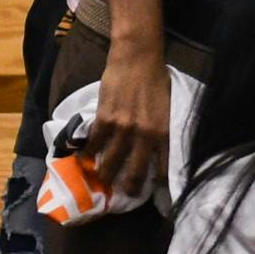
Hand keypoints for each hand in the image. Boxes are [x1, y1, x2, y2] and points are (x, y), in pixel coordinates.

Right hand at [87, 43, 168, 195]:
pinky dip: (88, 153)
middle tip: (125, 193)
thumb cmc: (158, 81)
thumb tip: (160, 148)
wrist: (137, 60)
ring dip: (105, 173)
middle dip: (129, 186)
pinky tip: (85, 159)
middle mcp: (145, 134)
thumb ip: (163, 129)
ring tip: (102, 180)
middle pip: (135, 170)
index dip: (158, 182)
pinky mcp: (105, 119)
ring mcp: (123, 128)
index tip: (154, 191)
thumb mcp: (169, 108)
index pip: (163, 166)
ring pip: (112, 160)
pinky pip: (94, 143)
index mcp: (164, 132)